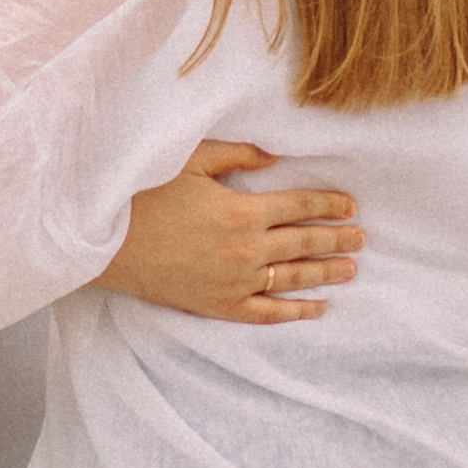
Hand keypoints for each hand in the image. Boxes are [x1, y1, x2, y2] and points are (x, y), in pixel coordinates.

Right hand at [97, 143, 362, 322]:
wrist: (107, 241)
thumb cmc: (145, 194)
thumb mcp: (191, 161)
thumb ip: (237, 155)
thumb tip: (275, 157)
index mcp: (242, 210)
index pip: (298, 205)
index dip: (327, 204)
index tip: (348, 205)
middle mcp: (246, 249)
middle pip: (303, 243)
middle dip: (335, 238)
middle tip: (361, 237)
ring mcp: (235, 282)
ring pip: (292, 278)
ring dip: (325, 273)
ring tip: (350, 268)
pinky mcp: (219, 306)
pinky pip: (267, 312)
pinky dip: (295, 311)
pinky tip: (316, 308)